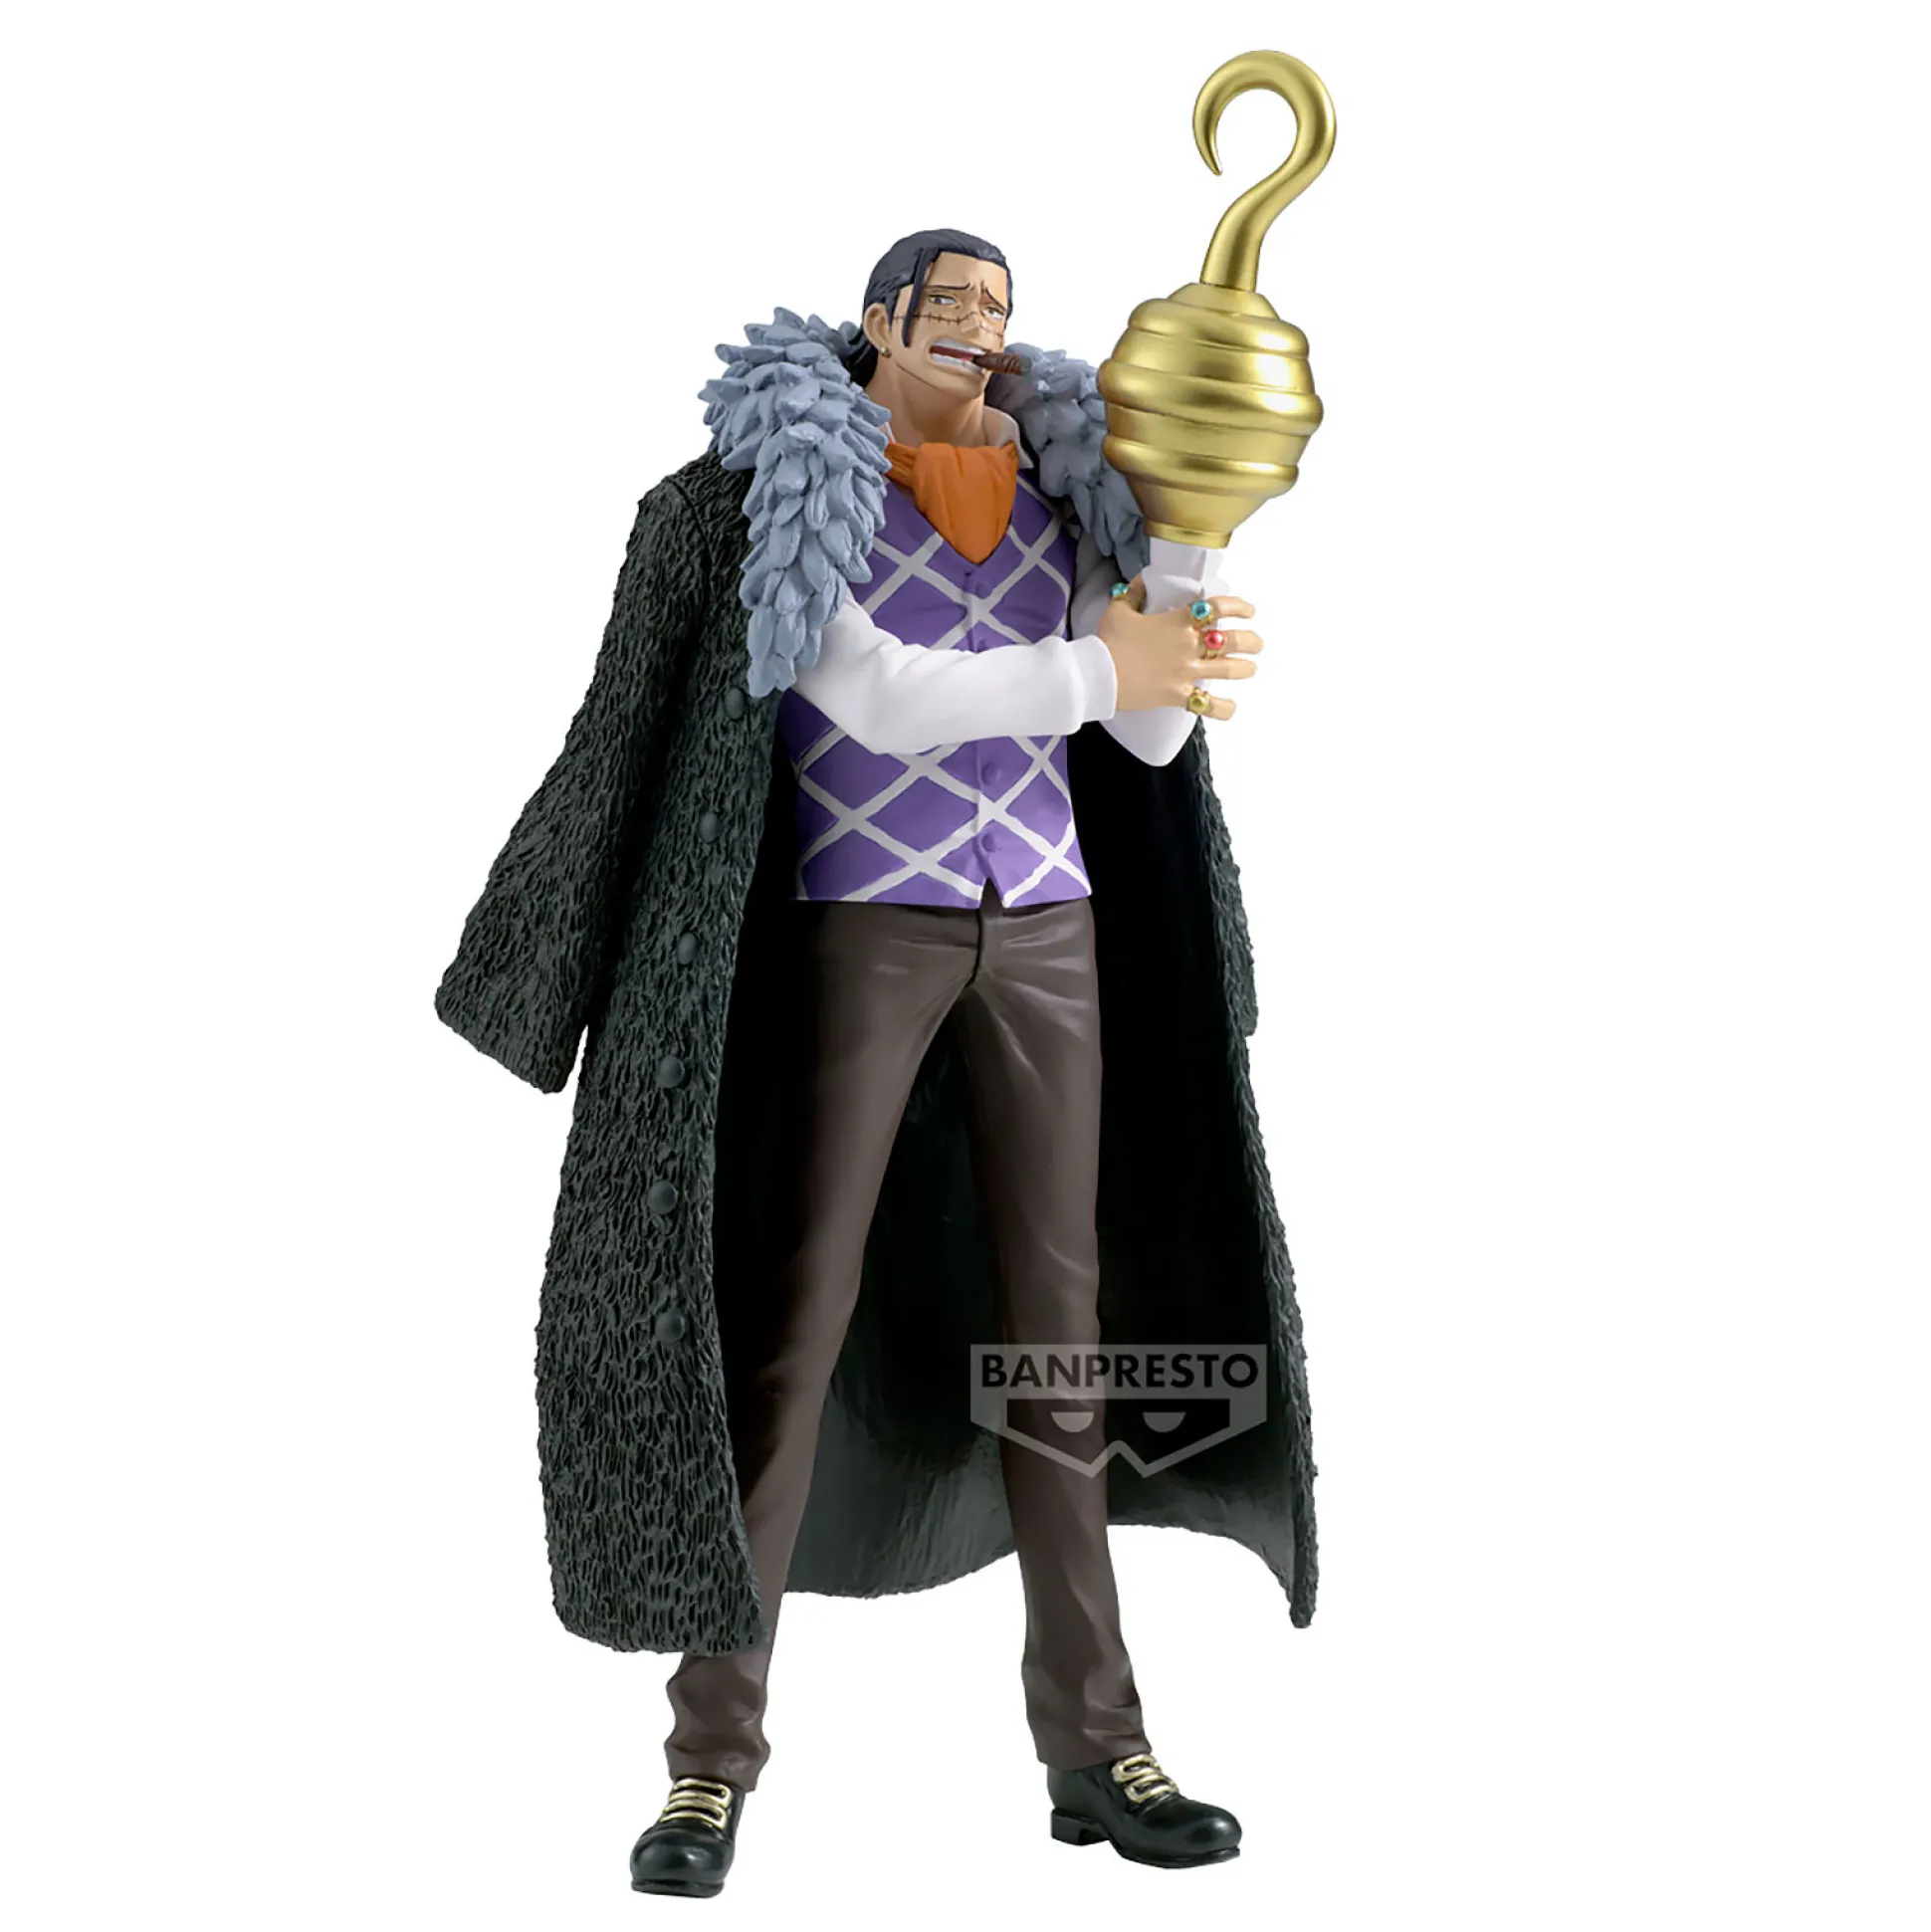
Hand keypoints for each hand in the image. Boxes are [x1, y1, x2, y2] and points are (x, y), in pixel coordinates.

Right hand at [1095, 577, 1261, 718]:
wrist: (1098, 673)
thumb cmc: (1108, 640)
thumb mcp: (1119, 608)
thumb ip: (1134, 592)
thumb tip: (1141, 581)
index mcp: (1179, 622)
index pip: (1219, 607)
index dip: (1240, 607)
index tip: (1249, 611)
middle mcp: (1189, 645)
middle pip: (1234, 640)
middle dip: (1251, 641)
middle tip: (1255, 644)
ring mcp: (1187, 672)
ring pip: (1230, 670)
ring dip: (1245, 668)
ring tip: (1249, 668)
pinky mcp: (1179, 695)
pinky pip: (1209, 706)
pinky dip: (1224, 708)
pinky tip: (1230, 706)